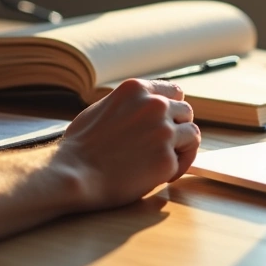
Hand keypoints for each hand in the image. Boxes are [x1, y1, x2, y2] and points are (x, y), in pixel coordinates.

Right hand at [56, 78, 200, 209]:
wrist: (73, 174)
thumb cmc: (81, 147)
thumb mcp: (102, 109)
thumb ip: (129, 105)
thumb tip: (144, 109)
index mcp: (136, 90)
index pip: (174, 91)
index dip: (172, 109)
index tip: (168, 122)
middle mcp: (154, 105)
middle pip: (186, 112)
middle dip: (178, 128)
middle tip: (164, 146)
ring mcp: (163, 131)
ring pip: (192, 134)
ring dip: (182, 148)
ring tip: (165, 161)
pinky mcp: (167, 159)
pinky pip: (184, 161)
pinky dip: (175, 169)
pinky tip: (159, 176)